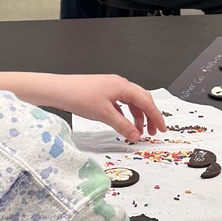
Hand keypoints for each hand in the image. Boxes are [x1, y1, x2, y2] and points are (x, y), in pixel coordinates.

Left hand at [51, 74, 166, 141]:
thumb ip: (123, 125)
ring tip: (138, 131)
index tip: (162, 129)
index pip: (147, 102)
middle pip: (142, 100)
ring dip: (137, 116)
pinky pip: (121, 103)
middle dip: (149, 116)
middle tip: (153, 131)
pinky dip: (125, 114)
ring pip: (131, 102)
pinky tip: (123, 123)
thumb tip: (135, 135)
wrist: (59, 90)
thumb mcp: (104, 114)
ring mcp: (112, 87)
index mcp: (123, 86)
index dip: (156, 116)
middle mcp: (120, 85)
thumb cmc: (79, 96)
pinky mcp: (104, 92)